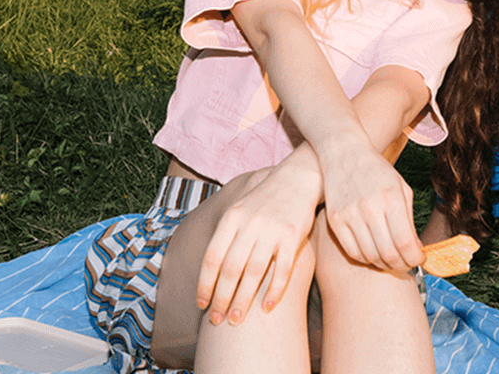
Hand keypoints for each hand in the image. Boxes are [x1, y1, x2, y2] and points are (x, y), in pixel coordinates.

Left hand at [196, 163, 319, 326]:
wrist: (297, 178)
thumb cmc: (264, 199)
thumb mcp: (239, 208)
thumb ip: (225, 234)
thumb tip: (209, 268)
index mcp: (232, 217)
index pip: (212, 256)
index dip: (205, 283)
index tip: (202, 304)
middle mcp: (249, 224)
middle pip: (231, 269)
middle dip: (221, 298)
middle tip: (217, 320)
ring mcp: (272, 230)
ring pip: (254, 273)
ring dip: (243, 300)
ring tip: (236, 319)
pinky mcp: (293, 236)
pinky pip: (282, 270)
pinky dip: (274, 291)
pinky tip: (267, 308)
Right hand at [317, 136, 422, 271]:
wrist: (344, 152)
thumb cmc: (376, 170)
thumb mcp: (401, 188)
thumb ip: (410, 219)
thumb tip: (416, 249)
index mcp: (391, 199)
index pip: (405, 243)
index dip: (415, 258)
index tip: (419, 259)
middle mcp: (370, 208)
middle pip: (388, 254)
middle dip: (402, 265)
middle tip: (406, 264)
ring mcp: (349, 215)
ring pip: (370, 256)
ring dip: (384, 264)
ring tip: (391, 260)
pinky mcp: (334, 220)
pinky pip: (352, 251)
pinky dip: (365, 259)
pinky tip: (373, 253)